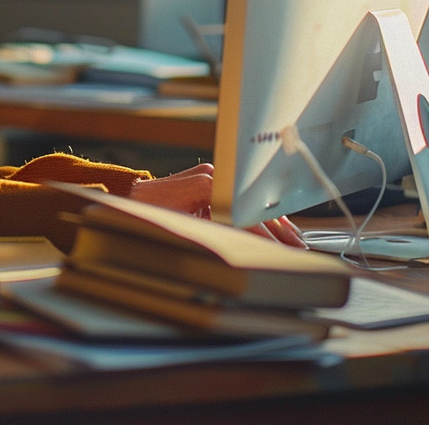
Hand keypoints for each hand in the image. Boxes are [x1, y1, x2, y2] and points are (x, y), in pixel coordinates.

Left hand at [126, 162, 306, 248]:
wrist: (131, 197)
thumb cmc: (148, 215)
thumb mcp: (182, 228)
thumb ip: (214, 234)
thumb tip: (241, 247)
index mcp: (207, 186)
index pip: (246, 215)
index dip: (266, 237)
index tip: (283, 253)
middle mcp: (213, 176)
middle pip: (253, 207)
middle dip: (278, 231)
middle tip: (298, 250)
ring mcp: (214, 175)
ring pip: (251, 202)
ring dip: (274, 223)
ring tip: (294, 242)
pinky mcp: (213, 179)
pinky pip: (242, 199)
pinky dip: (259, 214)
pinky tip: (276, 228)